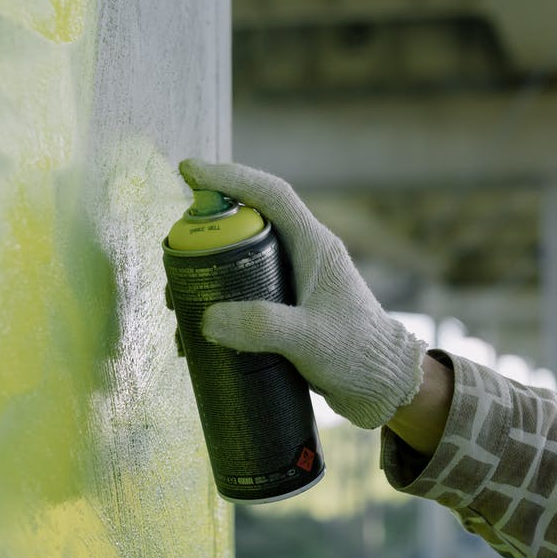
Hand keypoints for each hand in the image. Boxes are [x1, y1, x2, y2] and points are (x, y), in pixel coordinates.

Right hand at [178, 159, 426, 429]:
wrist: (383, 387)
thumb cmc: (359, 355)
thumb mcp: (310, 339)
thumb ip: (262, 326)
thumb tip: (207, 319)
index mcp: (315, 246)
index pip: (271, 195)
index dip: (230, 178)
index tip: (189, 171)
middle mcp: (303, 258)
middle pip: (246, 227)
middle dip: (205, 236)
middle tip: (173, 258)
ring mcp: (294, 285)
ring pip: (241, 263)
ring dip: (206, 276)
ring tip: (178, 304)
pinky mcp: (287, 313)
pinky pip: (244, 296)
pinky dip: (218, 307)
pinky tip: (197, 334)